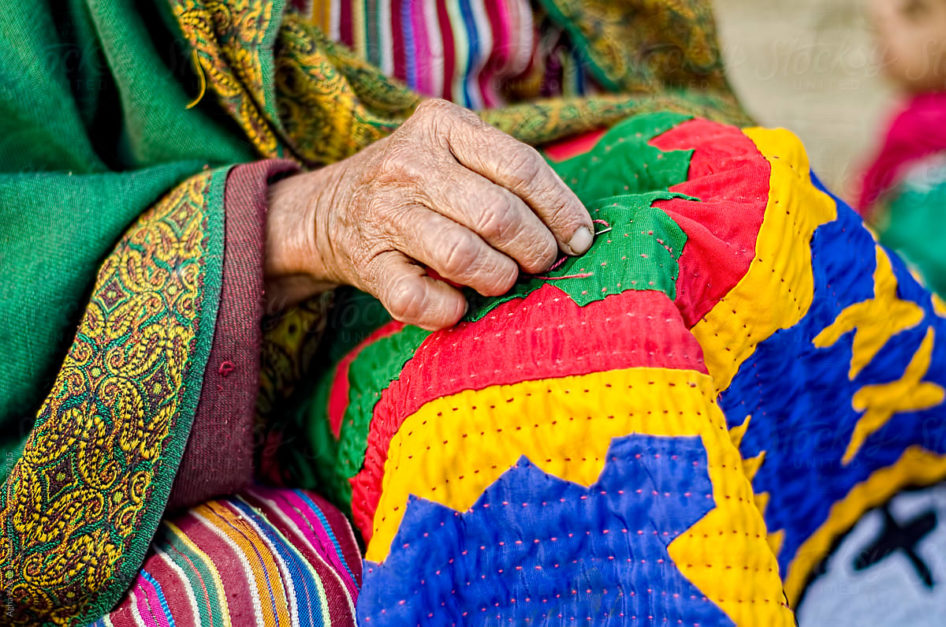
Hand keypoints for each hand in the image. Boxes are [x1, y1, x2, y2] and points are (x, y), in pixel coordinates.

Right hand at [265, 99, 592, 329]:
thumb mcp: (453, 151)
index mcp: (442, 126)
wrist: (326, 210)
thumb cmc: (416, 184)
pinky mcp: (367, 263)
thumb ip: (506, 174)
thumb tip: (574, 230)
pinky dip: (450, 309)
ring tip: (503, 278)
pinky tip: (459, 303)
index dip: (561, 209)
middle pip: (499, 215)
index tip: (580, 238)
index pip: (522, 166)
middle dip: (535, 249)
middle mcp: (409, 164)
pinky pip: (420, 298)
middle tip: (540, 262)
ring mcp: (385, 214)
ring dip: (498, 278)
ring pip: (464, 256)